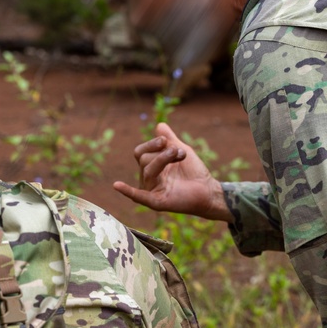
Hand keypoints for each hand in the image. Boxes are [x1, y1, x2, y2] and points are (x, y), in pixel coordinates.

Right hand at [113, 123, 232, 221]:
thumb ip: (170, 139)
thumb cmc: (194, 172)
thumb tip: (159, 125)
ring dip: (164, 159)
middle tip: (180, 153)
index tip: (166, 140)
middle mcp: (147, 178)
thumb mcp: (181, 150)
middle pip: (143, 160)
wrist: (209, 190)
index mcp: (150, 166)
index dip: (151, 143)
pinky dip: (127, 191)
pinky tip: (117, 185)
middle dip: (163, 152)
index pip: (140, 152)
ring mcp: (151, 191)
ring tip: (180, 155)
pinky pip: (139, 197)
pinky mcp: (156, 202)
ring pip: (147, 170)